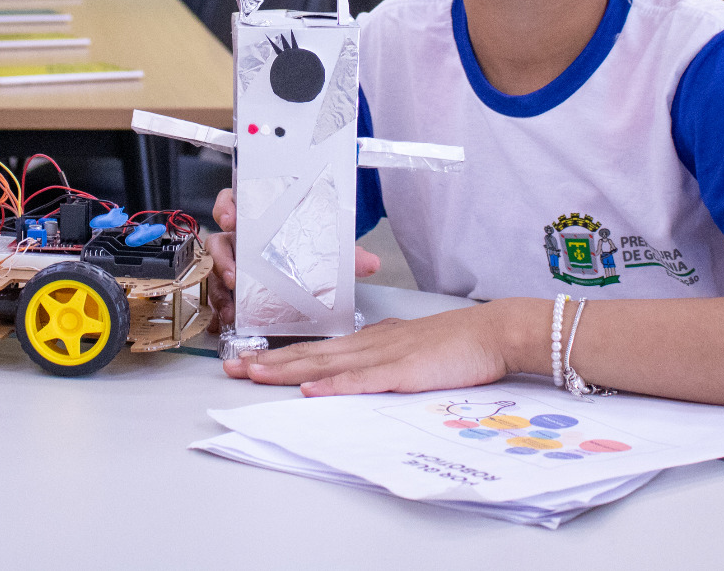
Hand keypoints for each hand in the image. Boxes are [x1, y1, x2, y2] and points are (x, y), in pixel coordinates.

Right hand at [205, 187, 382, 332]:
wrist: (310, 275)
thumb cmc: (310, 253)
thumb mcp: (327, 251)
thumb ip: (348, 255)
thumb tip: (372, 263)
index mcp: (259, 221)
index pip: (235, 201)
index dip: (227, 206)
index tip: (231, 216)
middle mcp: (241, 241)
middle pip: (218, 242)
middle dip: (221, 258)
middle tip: (232, 273)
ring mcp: (233, 265)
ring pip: (214, 271)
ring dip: (219, 288)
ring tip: (231, 306)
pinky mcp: (231, 289)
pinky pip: (218, 296)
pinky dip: (220, 309)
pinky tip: (226, 320)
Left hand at [222, 298, 533, 395]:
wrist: (493, 332)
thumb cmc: (459, 344)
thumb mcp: (412, 348)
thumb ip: (384, 358)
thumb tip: (358, 371)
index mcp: (372, 340)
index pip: (317, 349)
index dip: (280, 355)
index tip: (248, 360)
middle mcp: (371, 343)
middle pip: (310, 354)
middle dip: (267, 361)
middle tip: (230, 365)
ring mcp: (385, 355)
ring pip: (325, 364)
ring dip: (287, 370)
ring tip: (252, 373)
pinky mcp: (403, 371)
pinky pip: (362, 380)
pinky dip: (334, 386)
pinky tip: (311, 391)